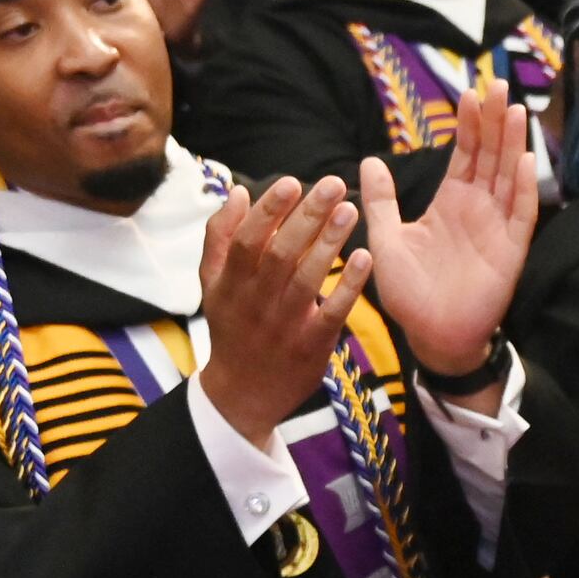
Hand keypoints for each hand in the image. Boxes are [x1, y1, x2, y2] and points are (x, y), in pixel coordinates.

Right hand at [194, 174, 371, 448]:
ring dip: (329, 243)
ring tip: (350, 210)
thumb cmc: (232, 327)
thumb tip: (238, 192)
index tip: (293, 182)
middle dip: (307, 216)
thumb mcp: (213, 284)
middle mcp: (255, 302)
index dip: (269, 211)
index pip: (247, 240)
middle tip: (334, 183)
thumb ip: (220, 237)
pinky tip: (365, 257)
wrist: (243, 395)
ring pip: (306, 279)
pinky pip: (332, 312)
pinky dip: (347, 285)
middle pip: (280, 253)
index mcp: (230, 283)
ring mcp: (284, 325)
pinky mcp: (311, 346)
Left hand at [361, 77, 542, 378]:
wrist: (431, 334)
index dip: (468, 124)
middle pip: (490, 156)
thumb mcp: (386, 239)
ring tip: (514, 110)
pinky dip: (525, 187)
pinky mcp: (511, 249)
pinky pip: (521, 213)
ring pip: (509, 176)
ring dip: (512, 144)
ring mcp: (497, 227)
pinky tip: (525, 160)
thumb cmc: (409, 293)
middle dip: (494, 121)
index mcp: (450, 203)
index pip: (465, 154)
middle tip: (498, 85)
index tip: (469, 93)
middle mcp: (478, 208)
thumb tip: (368, 161)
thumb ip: (383, 200)